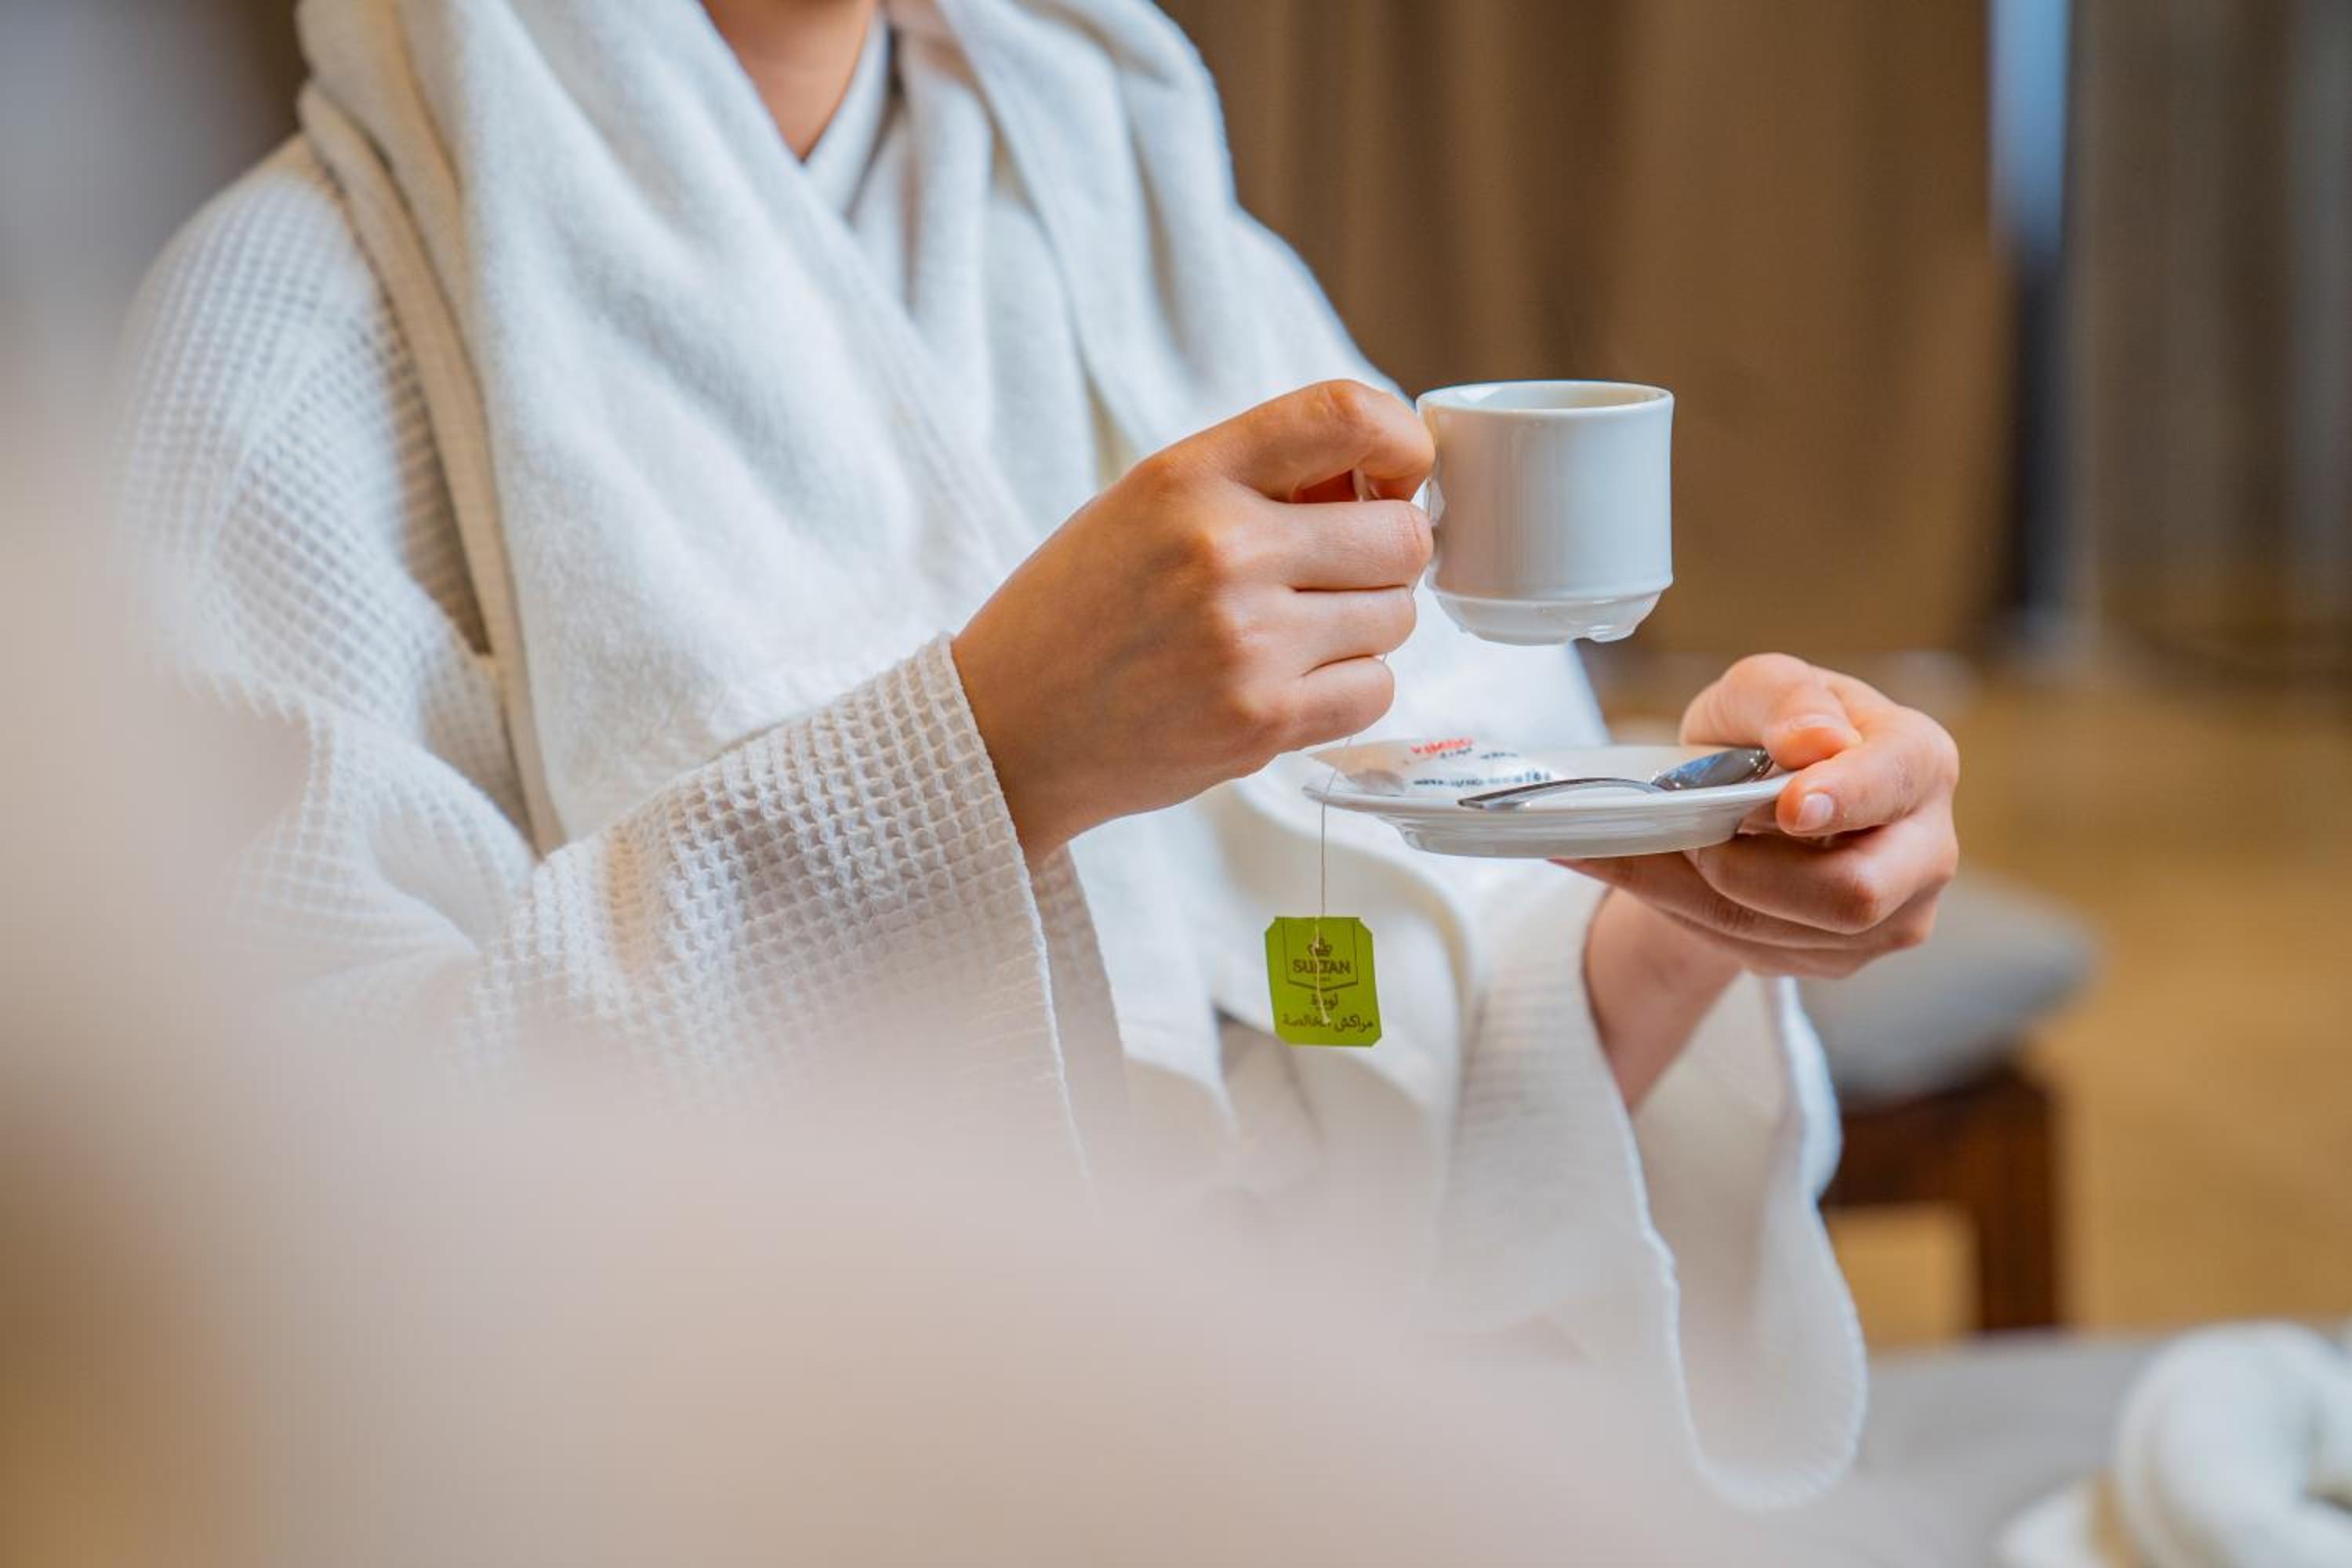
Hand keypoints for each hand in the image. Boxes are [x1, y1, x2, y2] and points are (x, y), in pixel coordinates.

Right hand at [953, 382, 1433, 858]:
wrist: (1008, 730)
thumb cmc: (1079, 613)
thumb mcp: (1144, 506)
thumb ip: (1255, 481)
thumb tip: (1384, 481)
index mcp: (1188, 476)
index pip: (1348, 413)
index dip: (1402, 444)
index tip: (1392, 477)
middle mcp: (1224, 549)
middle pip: (1401, 534)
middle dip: (1384, 556)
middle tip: (1335, 577)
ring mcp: (1247, 642)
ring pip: (1397, 617)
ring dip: (1364, 627)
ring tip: (1292, 636)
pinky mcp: (1260, 722)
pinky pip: (1376, 689)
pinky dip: (1349, 689)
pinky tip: (1290, 684)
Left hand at [1565, 653, 1960, 1101]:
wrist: (1752, 794)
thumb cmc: (1772, 730)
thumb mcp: (1761, 687)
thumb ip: (1787, 699)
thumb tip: (1813, 740)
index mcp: (1918, 760)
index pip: (1893, 786)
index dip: (1843, 799)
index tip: (1791, 806)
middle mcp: (1924, 848)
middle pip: (1854, 895)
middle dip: (1748, 871)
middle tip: (1685, 836)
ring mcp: (1891, 916)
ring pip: (1783, 933)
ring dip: (1696, 893)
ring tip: (1642, 849)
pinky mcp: (1840, 958)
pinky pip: (1754, 951)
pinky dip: (1688, 912)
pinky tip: (1659, 875)